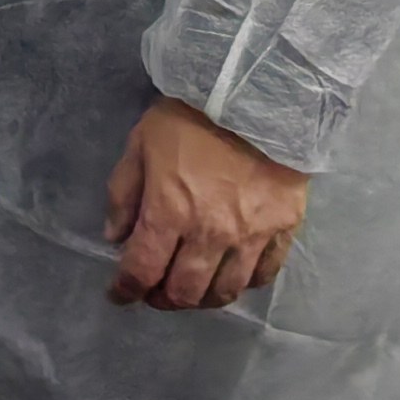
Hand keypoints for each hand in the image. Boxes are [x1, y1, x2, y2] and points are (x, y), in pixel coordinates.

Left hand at [105, 99, 305, 309]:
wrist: (255, 100)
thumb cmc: (189, 117)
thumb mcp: (140, 144)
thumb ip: (124, 193)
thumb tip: (115, 236)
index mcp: (169, 212)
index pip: (142, 269)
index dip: (125, 289)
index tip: (118, 295)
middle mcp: (210, 234)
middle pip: (184, 291)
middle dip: (162, 299)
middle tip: (153, 294)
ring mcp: (250, 237)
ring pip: (225, 292)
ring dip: (202, 300)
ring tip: (190, 291)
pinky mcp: (283, 232)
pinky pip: (263, 275)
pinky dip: (242, 284)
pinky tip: (229, 277)